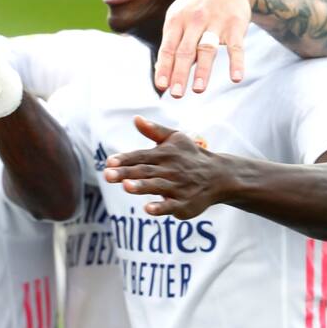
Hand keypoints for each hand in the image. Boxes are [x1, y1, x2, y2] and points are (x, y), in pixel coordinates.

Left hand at [103, 116, 226, 217]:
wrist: (220, 176)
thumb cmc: (191, 156)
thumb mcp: (175, 139)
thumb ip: (154, 130)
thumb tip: (136, 118)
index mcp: (165, 154)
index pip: (141, 156)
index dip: (125, 159)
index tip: (109, 162)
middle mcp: (170, 170)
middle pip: (145, 171)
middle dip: (126, 173)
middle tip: (107, 176)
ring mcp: (178, 187)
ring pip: (157, 186)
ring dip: (141, 187)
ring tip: (125, 186)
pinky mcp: (185, 204)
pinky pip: (172, 206)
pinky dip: (161, 207)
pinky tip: (148, 209)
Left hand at [155, 0, 251, 96]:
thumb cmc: (195, 8)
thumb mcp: (178, 19)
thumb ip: (171, 45)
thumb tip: (159, 74)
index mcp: (176, 21)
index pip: (168, 48)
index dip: (164, 67)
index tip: (161, 86)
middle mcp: (194, 21)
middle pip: (185, 51)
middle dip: (180, 73)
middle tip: (176, 94)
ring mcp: (215, 23)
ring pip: (207, 48)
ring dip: (203, 70)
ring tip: (198, 89)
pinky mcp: (235, 25)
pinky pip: (236, 46)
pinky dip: (237, 62)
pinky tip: (236, 78)